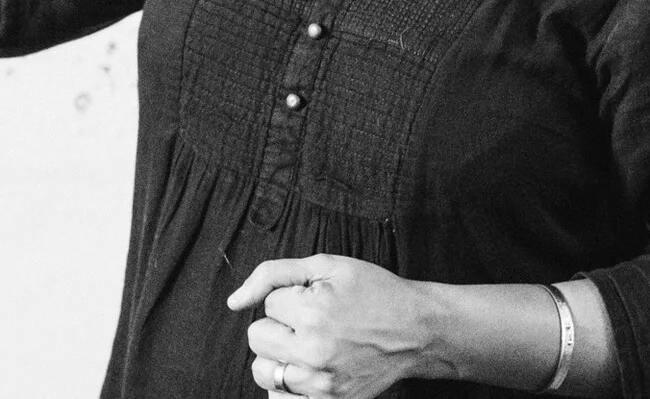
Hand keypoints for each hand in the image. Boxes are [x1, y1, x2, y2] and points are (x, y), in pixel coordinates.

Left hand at [227, 253, 438, 397]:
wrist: (416, 330)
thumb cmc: (373, 291)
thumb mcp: (327, 265)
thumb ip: (273, 274)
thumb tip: (233, 302)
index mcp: (313, 311)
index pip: (268, 305)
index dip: (292, 298)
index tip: (319, 299)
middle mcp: (314, 351)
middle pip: (257, 338)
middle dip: (279, 326)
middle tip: (312, 321)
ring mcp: (321, 384)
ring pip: (263, 370)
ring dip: (279, 356)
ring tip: (308, 345)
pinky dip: (287, 385)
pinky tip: (308, 369)